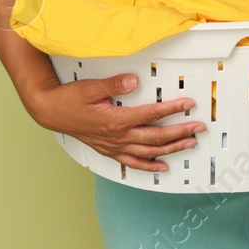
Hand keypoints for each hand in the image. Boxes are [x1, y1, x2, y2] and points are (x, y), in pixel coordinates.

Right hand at [24, 72, 205, 171]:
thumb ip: (114, 85)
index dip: (172, 110)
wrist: (51, 111)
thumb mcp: (91, 87)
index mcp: (115, 120)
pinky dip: (149, 166)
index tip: (188, 105)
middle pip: (155, 137)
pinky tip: (162, 167)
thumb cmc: (69, 99)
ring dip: (171, 149)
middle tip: (198, 128)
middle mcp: (117, 137)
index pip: (151, 115)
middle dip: (180, 132)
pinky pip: (132, 162)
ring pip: (148, 152)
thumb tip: (134, 81)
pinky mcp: (109, 150)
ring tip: (189, 144)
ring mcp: (113, 146)